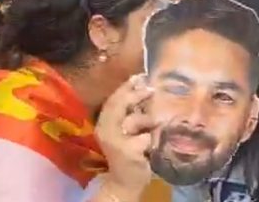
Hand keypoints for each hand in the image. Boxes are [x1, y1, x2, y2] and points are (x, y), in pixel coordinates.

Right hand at [94, 75, 155, 199]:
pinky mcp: (127, 152)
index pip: (112, 99)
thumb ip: (131, 112)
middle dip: (136, 95)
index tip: (139, 76)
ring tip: (154, 126)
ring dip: (147, 121)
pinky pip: (144, 138)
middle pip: (119, 105)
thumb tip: (142, 86)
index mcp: (103, 122)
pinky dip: (151, 140)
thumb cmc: (128, 152)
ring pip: (134, 121)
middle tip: (151, 90)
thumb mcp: (126, 130)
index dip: (126, 87)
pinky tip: (152, 145)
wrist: (124, 181)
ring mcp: (115, 141)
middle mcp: (105, 130)